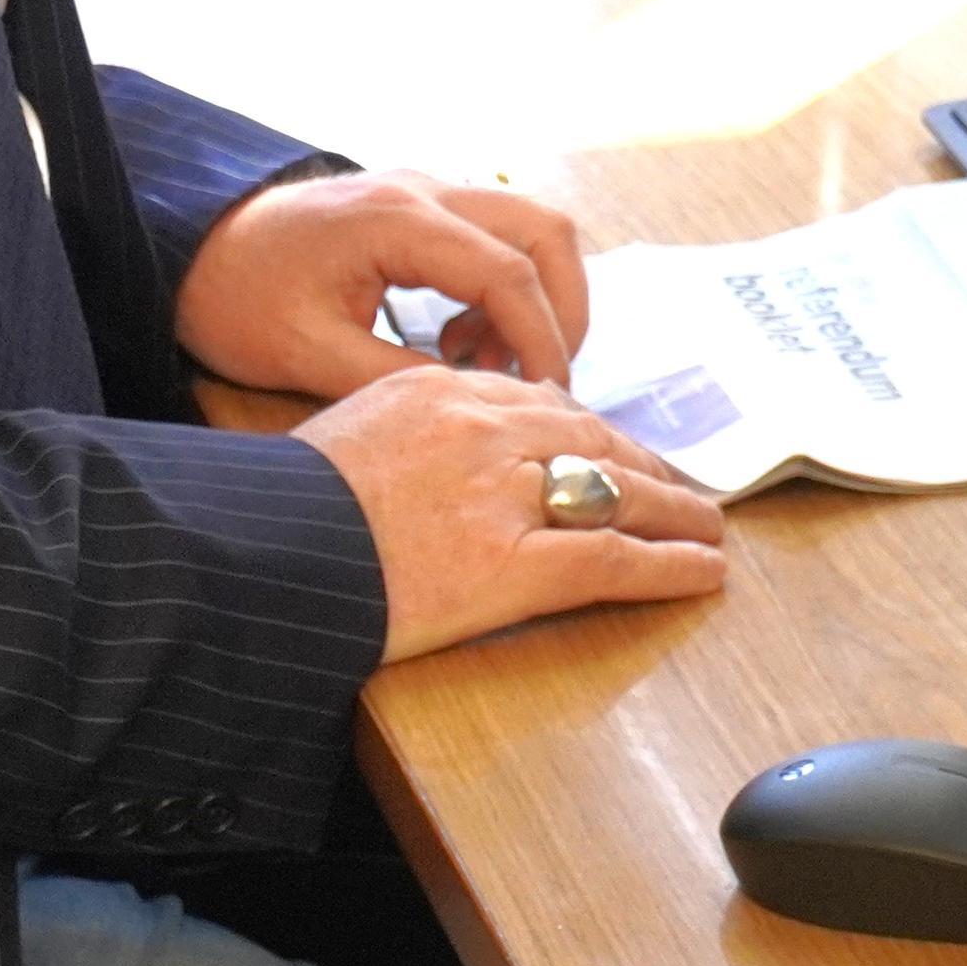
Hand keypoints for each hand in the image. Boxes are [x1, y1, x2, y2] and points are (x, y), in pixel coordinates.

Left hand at [173, 170, 594, 397]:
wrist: (187, 249)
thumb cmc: (236, 299)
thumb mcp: (308, 353)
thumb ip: (397, 378)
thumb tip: (478, 407)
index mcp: (398, 220)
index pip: (509, 272)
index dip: (542, 340)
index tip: (547, 401)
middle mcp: (423, 191)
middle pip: (544, 231)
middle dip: (561, 309)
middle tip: (538, 379)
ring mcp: (423, 192)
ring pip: (528, 227)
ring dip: (533, 297)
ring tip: (485, 364)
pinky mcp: (417, 208)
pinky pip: (494, 237)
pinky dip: (500, 290)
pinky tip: (454, 342)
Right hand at [295, 365, 728, 664]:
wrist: (256, 555)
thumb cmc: (278, 509)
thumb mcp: (342, 435)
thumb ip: (403, 429)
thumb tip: (434, 454)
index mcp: (439, 392)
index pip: (540, 401)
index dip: (591, 429)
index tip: (615, 447)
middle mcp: (483, 428)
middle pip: (590, 437)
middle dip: (645, 466)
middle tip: (682, 488)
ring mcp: (503, 495)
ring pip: (617, 491)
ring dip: (675, 512)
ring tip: (710, 530)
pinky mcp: (514, 563)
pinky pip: (613, 558)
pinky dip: (668, 565)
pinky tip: (704, 573)